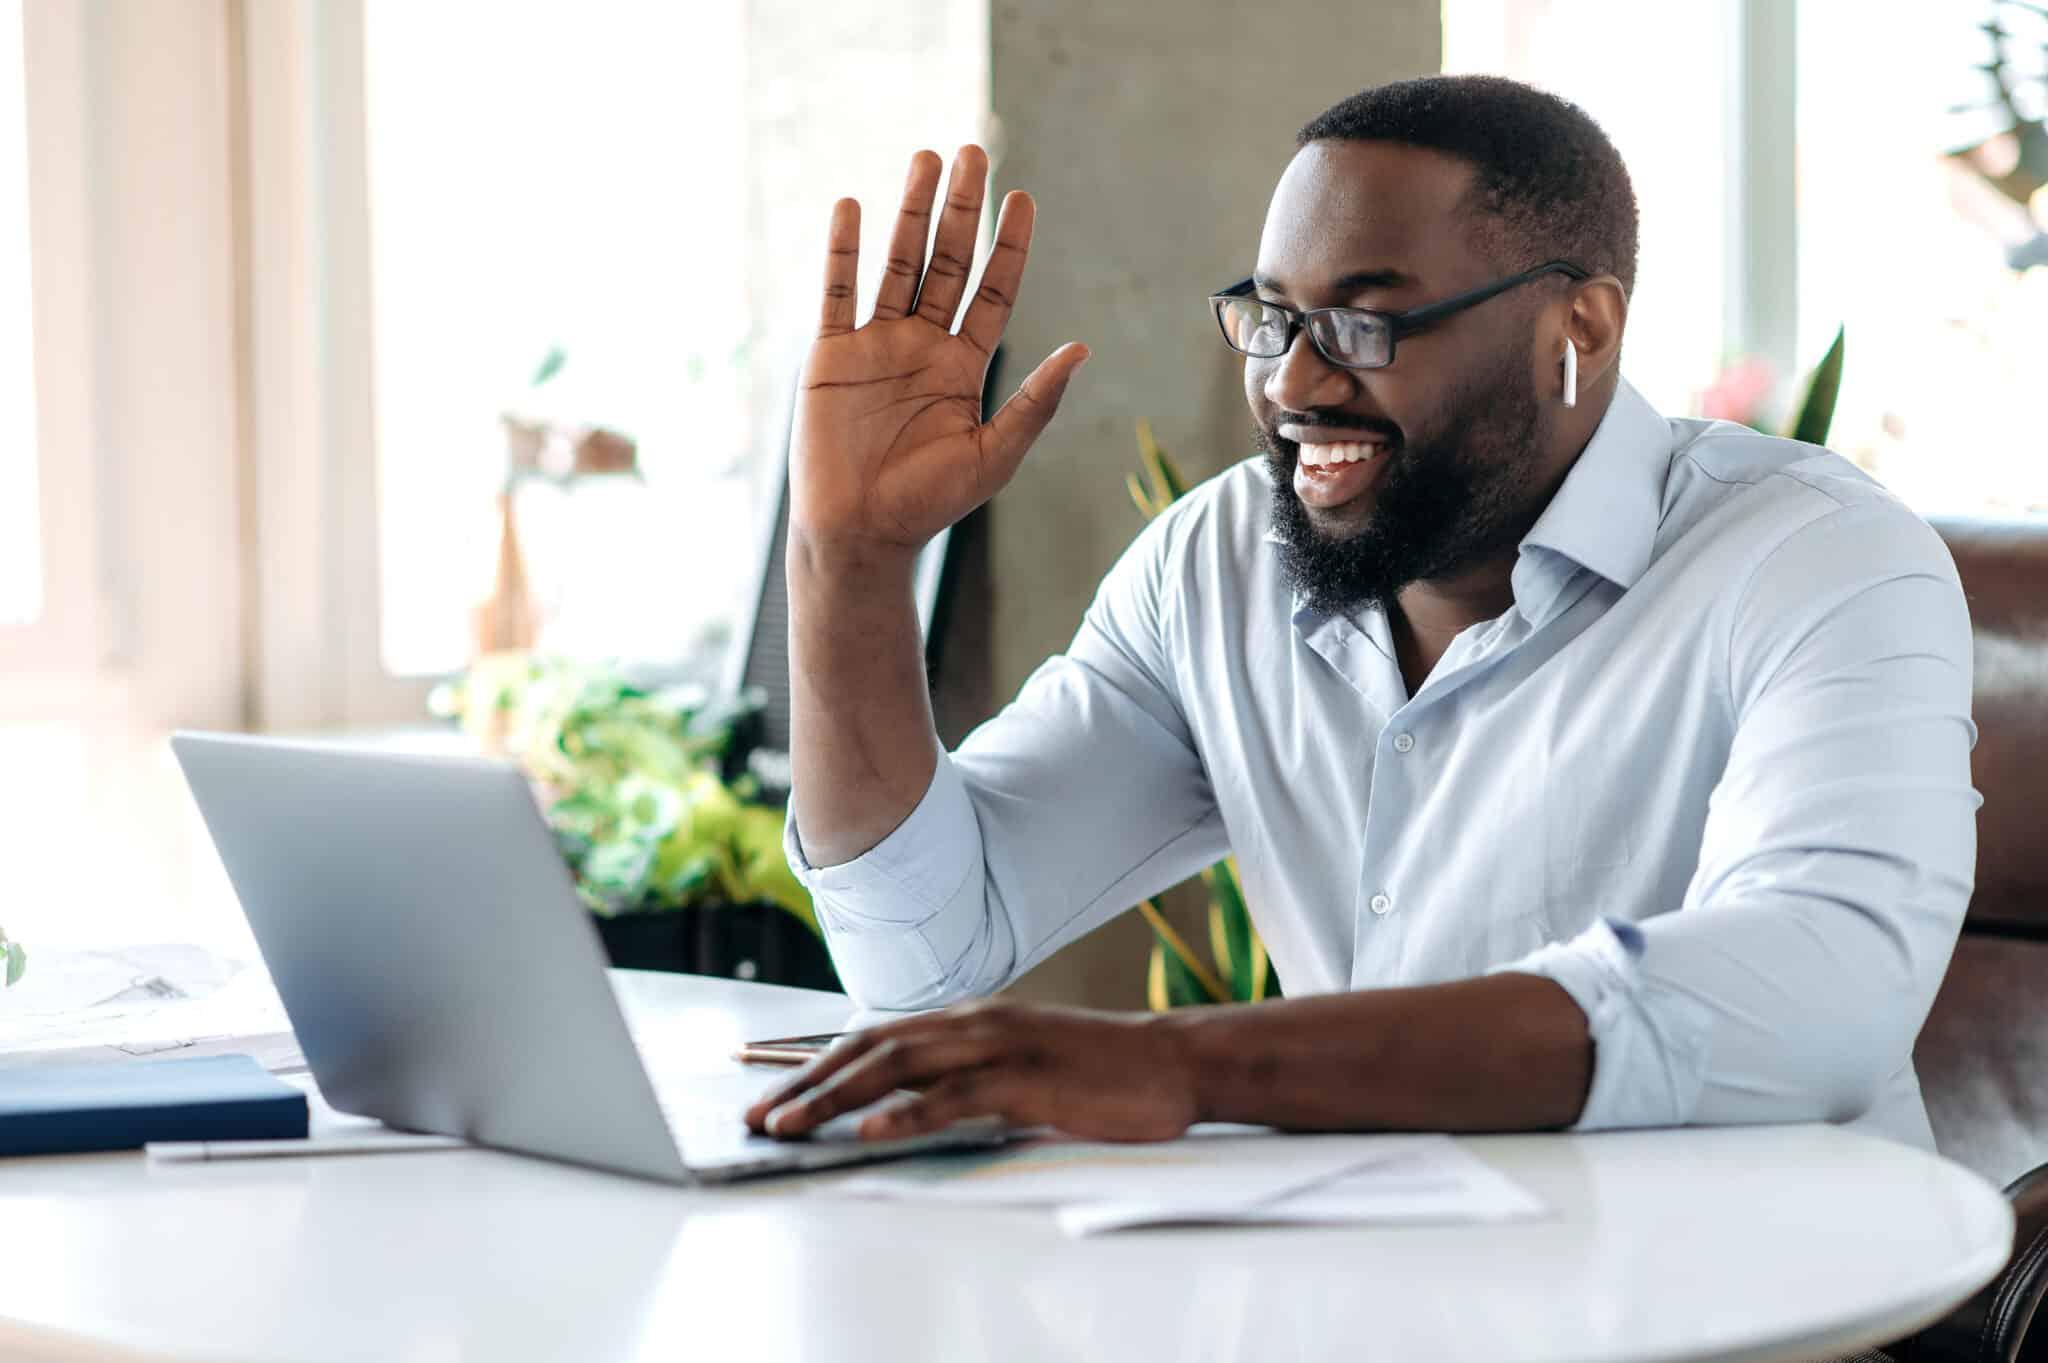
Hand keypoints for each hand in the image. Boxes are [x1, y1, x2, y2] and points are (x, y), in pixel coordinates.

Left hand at [742, 1000, 1197, 1142]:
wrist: (1173, 1061)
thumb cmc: (1099, 1071)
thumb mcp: (1019, 1064)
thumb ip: (967, 1074)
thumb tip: (907, 1103)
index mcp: (968, 1019)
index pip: (874, 1037)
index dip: (814, 1061)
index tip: (767, 1087)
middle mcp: (972, 1022)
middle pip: (869, 1049)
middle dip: (804, 1084)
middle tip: (756, 1116)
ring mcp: (998, 1047)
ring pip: (896, 1068)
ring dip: (833, 1098)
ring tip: (788, 1125)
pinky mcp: (1025, 1081)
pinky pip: (953, 1098)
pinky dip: (905, 1115)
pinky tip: (868, 1132)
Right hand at [790, 145, 1089, 561]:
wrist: (860, 535)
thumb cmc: (929, 504)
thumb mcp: (995, 454)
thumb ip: (1036, 402)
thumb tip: (1083, 350)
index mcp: (964, 365)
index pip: (993, 291)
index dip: (1008, 245)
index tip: (1023, 199)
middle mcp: (922, 344)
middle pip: (946, 261)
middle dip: (960, 209)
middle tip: (972, 152)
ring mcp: (875, 345)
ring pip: (897, 264)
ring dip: (910, 211)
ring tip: (924, 158)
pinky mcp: (830, 355)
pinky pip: (839, 292)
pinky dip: (844, 251)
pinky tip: (852, 208)